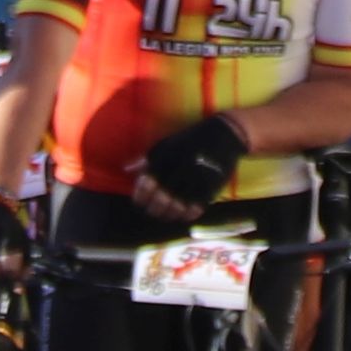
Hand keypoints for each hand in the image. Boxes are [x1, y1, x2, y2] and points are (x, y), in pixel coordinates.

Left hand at [133, 114, 248, 217]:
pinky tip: (183, 215)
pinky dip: (187, 214)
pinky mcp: (211, 185)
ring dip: (169, 214)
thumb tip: (126, 169)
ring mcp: (196, 177)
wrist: (224, 134)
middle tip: (152, 213)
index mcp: (167, 156)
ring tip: (166, 216)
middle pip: (162, 197)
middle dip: (154, 209)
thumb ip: (146, 158)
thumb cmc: (191, 140)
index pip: (148, 182)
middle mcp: (180, 168)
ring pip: (178, 205)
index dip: (141, 196)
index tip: (139, 203)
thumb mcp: (166, 143)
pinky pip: (196, 206)